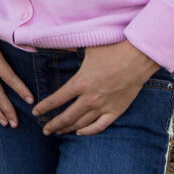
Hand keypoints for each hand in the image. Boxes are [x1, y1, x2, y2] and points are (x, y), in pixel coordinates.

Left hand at [32, 41, 158, 135]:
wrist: (138, 57)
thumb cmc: (112, 49)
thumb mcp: (87, 48)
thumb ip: (70, 50)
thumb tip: (55, 41)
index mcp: (80, 82)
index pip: (56, 99)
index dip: (44, 107)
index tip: (35, 112)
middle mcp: (90, 98)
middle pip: (67, 116)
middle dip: (53, 124)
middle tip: (45, 130)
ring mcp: (103, 106)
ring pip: (81, 123)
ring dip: (68, 128)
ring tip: (58, 132)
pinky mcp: (117, 110)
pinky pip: (100, 126)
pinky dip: (89, 131)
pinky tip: (80, 133)